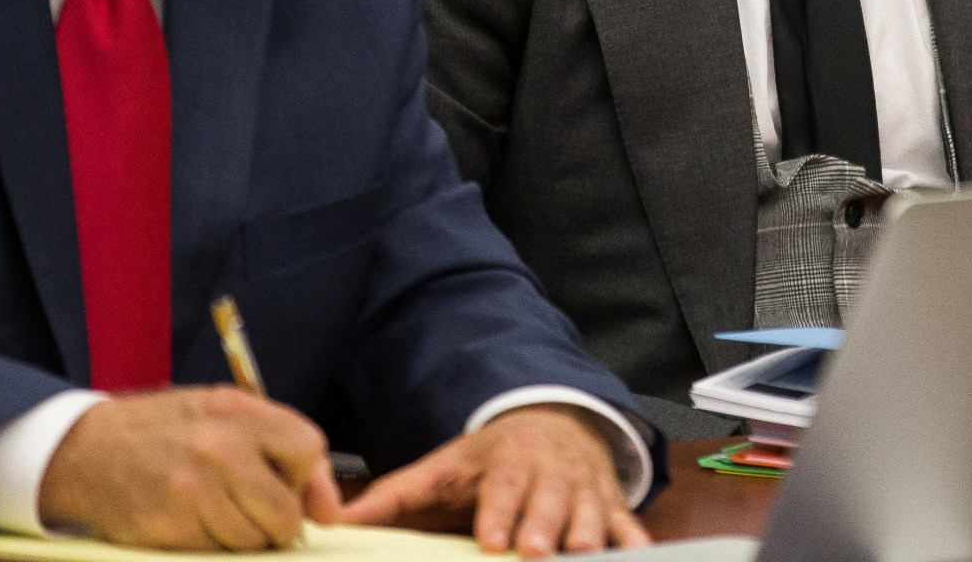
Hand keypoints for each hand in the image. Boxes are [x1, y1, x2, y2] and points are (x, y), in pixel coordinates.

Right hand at [39, 386, 342, 549]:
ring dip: (240, 535)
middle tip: (244, 504)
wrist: (83, 450)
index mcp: (237, 410)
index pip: (308, 449)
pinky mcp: (171, 527)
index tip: (281, 481)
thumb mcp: (219, 414)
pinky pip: (218, 554)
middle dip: (273, 520)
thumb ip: (277, 446)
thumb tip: (331, 509)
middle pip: (285, 513)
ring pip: (253, 541)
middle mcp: (220, 447)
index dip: (300, 475)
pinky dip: (210, 545)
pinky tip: (188, 521)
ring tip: (210, 508)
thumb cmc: (161, 431)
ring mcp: (194, 490)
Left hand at [343, 405, 648, 556]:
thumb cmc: (490, 458)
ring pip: (592, 515)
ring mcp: (586, 489)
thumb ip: (392, 496)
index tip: (491, 539)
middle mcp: (552, 471)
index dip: (500, 510)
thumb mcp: (442, 467)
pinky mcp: (612, 505)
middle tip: (535, 555)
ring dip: (590, 538)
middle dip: (546, 529)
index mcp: (509, 458)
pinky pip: (629, 525)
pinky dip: (634, 542)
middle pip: (551, 503)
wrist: (555, 423)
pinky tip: (640, 557)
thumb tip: (331, 518)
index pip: (503, 485)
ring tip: (582, 558)